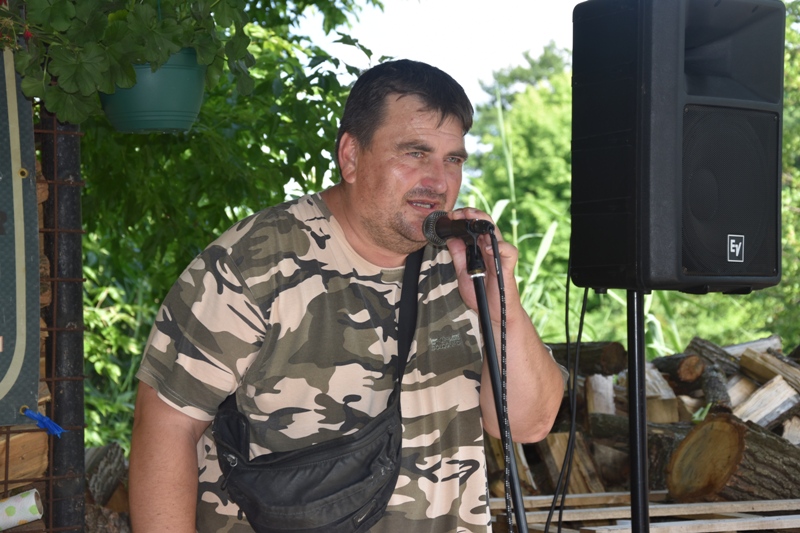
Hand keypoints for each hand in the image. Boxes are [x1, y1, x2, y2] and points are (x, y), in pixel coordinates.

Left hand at [444, 208, 520, 324]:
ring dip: (485, 225)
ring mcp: (500, 258)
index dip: (465, 219)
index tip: (452, 216)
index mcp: (481, 250)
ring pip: (497, 234)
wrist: (494, 314)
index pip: (475, 228)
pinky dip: (501, 247)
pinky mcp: (508, 268)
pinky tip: (488, 248)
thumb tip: (451, 238)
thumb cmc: (481, 294)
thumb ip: (458, 256)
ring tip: (472, 220)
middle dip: (474, 215)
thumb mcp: (463, 274)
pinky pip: (509, 253)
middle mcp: (491, 251)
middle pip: (486, 226)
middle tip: (460, 212)